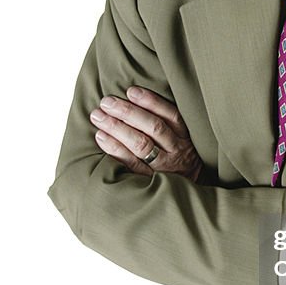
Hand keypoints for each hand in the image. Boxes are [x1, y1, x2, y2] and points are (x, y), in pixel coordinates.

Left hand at [89, 86, 203, 180]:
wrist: (187, 193)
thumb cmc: (176, 158)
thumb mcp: (182, 140)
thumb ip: (166, 123)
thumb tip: (133, 97)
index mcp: (186, 137)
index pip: (171, 115)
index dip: (151, 102)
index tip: (131, 91)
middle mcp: (177, 151)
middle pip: (154, 128)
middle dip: (128, 112)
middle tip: (106, 102)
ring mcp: (164, 167)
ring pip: (142, 144)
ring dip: (118, 128)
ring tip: (98, 116)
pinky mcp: (150, 180)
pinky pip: (131, 162)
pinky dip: (115, 148)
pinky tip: (101, 137)